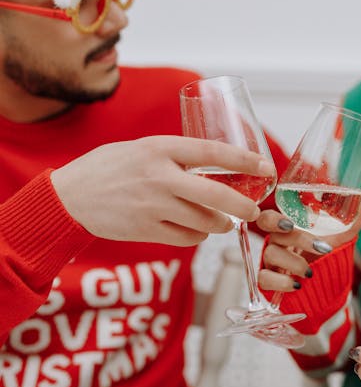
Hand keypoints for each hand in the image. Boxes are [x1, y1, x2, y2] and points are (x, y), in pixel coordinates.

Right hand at [51, 135, 273, 245]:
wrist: (69, 196)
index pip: (212, 152)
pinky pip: (187, 239)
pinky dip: (198, 236)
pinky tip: (196, 231)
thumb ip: (175, 156)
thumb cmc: (108, 168)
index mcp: (159, 148)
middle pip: (216, 195)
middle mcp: (159, 176)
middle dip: (243, 206)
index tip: (265, 167)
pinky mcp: (146, 230)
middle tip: (254, 210)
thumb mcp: (141, 149)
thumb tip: (216, 167)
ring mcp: (153, 206)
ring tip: (222, 221)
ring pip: (204, 222)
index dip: (244, 161)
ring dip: (220, 225)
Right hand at [256, 192, 360, 292]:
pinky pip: (264, 279)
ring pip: (270, 255)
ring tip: (311, 271)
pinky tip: (296, 284)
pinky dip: (280, 282)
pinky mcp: (268, 282)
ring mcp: (269, 262)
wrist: (325, 283)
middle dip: (295, 239)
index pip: (268, 217)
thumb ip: (353, 218)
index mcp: (286, 228)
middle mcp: (275, 242)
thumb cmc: (325, 254)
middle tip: (321, 247)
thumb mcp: (340, 236)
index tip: (290, 223)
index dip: (273, 219)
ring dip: (294, 263)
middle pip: (271, 233)